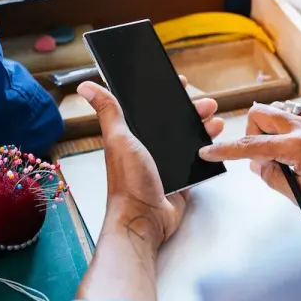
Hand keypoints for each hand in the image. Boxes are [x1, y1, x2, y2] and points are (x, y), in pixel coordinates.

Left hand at [77, 76, 223, 250]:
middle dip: (192, 110)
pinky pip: (197, 160)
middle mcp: (149, 148)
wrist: (145, 217)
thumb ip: (108, 111)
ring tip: (215, 120)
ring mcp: (166, 163)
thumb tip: (85, 87)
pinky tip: (215, 141)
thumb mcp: (118, 139)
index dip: (165, 95)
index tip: (180, 83)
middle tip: (206, 104)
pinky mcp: (181, 178)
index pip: (151, 109)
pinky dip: (207, 150)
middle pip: (174, 123)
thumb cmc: (128, 181)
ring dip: (202, 127)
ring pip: (188, 139)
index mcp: (133, 136)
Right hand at [199, 102, 300, 211]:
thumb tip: (260, 166)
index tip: (209, 151)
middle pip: (261, 114)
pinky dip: (291, 137)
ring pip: (280, 115)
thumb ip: (275, 179)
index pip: (251, 146)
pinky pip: (298, 122)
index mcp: (297, 146)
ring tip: (286, 161)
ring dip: (272, 134)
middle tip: (263, 158)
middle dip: (252, 133)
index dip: (226, 150)